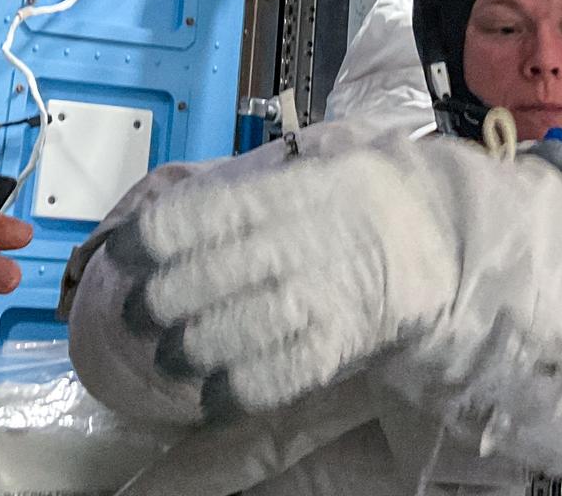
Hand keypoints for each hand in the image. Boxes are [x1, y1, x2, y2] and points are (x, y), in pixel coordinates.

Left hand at [103, 140, 458, 418]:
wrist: (438, 232)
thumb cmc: (359, 195)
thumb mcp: (305, 165)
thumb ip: (242, 190)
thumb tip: (161, 215)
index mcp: (276, 193)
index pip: (186, 218)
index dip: (142, 242)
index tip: (122, 255)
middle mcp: (289, 243)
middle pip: (194, 283)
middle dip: (154, 306)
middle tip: (138, 316)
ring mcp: (314, 295)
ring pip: (225, 334)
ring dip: (185, 352)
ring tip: (171, 357)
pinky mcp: (336, 342)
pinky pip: (273, 376)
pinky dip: (234, 392)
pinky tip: (212, 396)